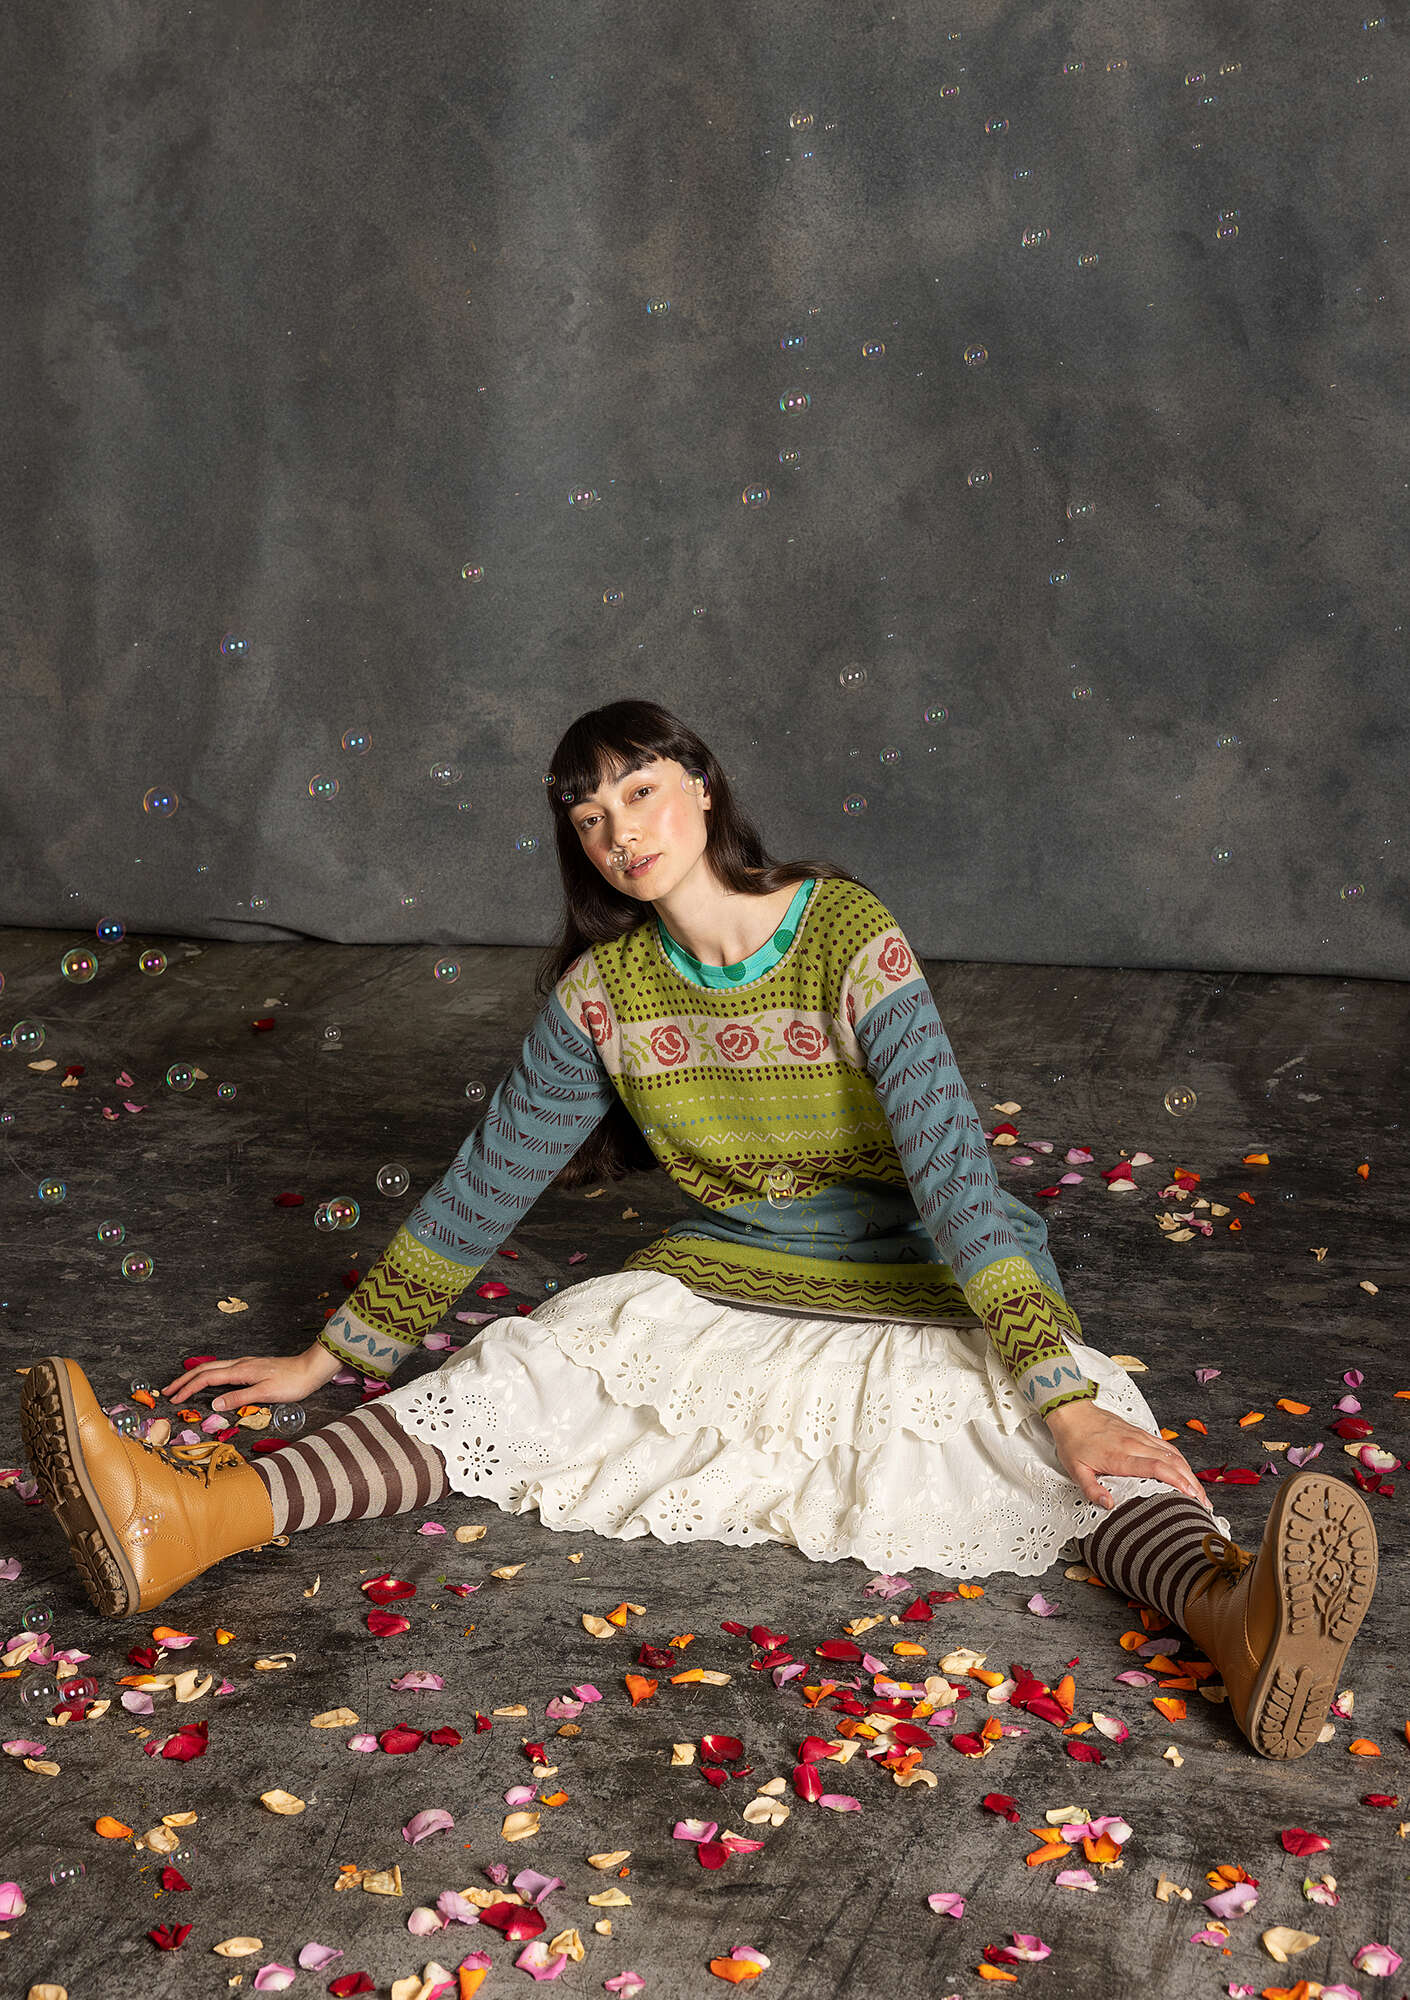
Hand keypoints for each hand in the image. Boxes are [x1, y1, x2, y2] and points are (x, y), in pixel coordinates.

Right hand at [161, 1340, 345, 1413]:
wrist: (311, 1369)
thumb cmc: (292, 1382)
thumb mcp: (266, 1393)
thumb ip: (239, 1398)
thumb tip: (214, 1405)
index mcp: (241, 1370)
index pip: (207, 1378)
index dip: (188, 1388)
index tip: (173, 1398)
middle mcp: (241, 1364)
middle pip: (205, 1370)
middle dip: (184, 1380)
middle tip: (168, 1391)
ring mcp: (246, 1365)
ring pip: (213, 1369)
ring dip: (195, 1377)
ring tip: (182, 1386)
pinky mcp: (252, 1368)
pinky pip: (223, 1370)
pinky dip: (209, 1376)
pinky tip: (210, 1381)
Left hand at [1044, 1399, 1213, 1512]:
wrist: (1073, 1412)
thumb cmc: (1074, 1441)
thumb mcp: (1075, 1470)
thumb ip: (1092, 1489)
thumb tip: (1108, 1505)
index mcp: (1120, 1456)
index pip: (1155, 1468)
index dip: (1176, 1481)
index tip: (1191, 1496)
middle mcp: (1134, 1444)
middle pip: (1172, 1463)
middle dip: (1191, 1484)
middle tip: (1204, 1504)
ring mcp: (1140, 1437)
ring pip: (1173, 1454)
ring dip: (1190, 1473)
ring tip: (1200, 1493)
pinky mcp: (1141, 1433)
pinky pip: (1167, 1446)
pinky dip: (1181, 1460)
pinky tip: (1187, 1472)